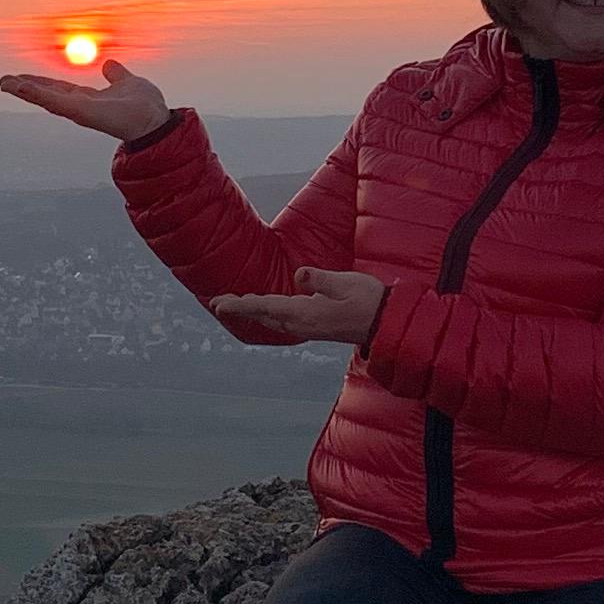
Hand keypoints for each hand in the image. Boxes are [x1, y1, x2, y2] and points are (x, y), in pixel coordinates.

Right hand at [0, 52, 171, 145]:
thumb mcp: (127, 82)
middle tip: (3, 81)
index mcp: (88, 99)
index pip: (59, 89)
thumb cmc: (145, 106)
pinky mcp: (80, 113)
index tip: (21, 78)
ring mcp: (78, 111)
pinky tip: (21, 87)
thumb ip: (116, 75)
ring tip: (4, 83)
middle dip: (25, 88)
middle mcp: (80, 106)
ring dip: (24, 91)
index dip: (41, 82)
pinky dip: (37, 94)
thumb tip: (108, 64)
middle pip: (46, 94)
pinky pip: (55, 102)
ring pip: (45, 99)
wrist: (155, 120)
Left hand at [209, 267, 384, 347]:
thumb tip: (299, 276)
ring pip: (272, 319)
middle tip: (217, 302)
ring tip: (236, 303)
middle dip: (240, 308)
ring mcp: (308, 327)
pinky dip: (268, 314)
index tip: (218, 303)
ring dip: (253, 312)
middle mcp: (302, 324)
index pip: (264, 307)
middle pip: (263, 315)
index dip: (240, 305)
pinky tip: (268, 310)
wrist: (387, 323)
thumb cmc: (369, 301)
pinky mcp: (315, 326)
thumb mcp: (345, 283)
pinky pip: (283, 321)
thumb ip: (320, 280)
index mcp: (305, 313)